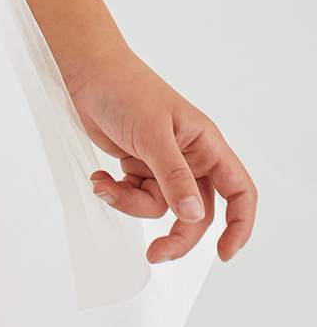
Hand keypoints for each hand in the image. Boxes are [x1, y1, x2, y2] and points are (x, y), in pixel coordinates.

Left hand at [64, 48, 255, 263]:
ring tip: (105, 186)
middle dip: (176, 234)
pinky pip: (136, 196)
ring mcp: (163, 164)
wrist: (86, 72)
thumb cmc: (126, 90)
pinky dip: (117, 193)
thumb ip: (174, 176)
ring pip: (161, 207)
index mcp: (206, 145)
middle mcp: (190, 157)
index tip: (224, 253)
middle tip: (155, 254)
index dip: (240, 225)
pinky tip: (100, 180)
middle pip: (197, 212)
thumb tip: (194, 215)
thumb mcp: (153, 134)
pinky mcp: (138, 166)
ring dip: (132, 204)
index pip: (239, 191)